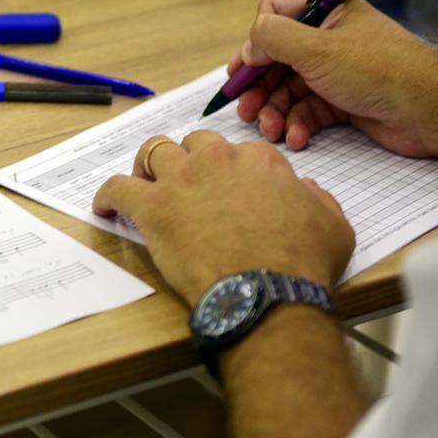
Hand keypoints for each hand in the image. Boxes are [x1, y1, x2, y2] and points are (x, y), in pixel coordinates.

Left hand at [92, 133, 354, 305]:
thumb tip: (306, 190)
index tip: (226, 188)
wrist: (265, 293)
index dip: (229, 170)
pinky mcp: (153, 207)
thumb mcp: (333, 225)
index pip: (237, 151)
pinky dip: (107, 194)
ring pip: (153, 152)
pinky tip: (104, 205)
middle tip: (183, 182)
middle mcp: (218, 161)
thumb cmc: (301, 264)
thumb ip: (318, 199)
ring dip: (147, 165)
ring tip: (144, 181)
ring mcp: (182, 180)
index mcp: (259, 161)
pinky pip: (118, 188)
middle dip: (188, 159)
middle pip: (193, 144)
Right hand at [229, 0, 437, 158]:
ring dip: (275, 112)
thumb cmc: (380, 71)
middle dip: (260, 87)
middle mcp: (330, 39)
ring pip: (289, 90)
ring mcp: (336, 71)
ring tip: (271, 130)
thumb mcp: (316, 48)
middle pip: (277, 60)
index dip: (254, 44)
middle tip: (245, 110)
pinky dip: (298, 125)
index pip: (275, 15)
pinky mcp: (343, 101)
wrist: (428, 111)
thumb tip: (249, 45)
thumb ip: (273, 38)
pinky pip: (308, 111)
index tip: (242, 71)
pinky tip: (297, 137)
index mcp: (327, 12)